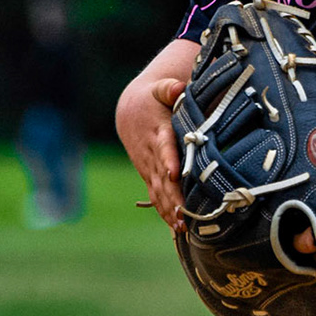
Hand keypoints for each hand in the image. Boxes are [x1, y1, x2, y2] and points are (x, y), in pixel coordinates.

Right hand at [117, 76, 187, 231]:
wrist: (130, 111)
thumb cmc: (152, 99)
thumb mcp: (160, 89)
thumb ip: (170, 88)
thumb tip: (179, 87)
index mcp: (157, 132)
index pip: (163, 148)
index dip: (168, 161)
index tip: (174, 174)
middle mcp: (151, 154)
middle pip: (162, 178)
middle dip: (173, 196)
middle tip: (184, 214)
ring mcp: (148, 167)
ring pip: (159, 191)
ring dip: (170, 209)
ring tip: (182, 227)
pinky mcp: (149, 175)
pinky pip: (156, 196)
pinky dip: (165, 212)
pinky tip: (176, 229)